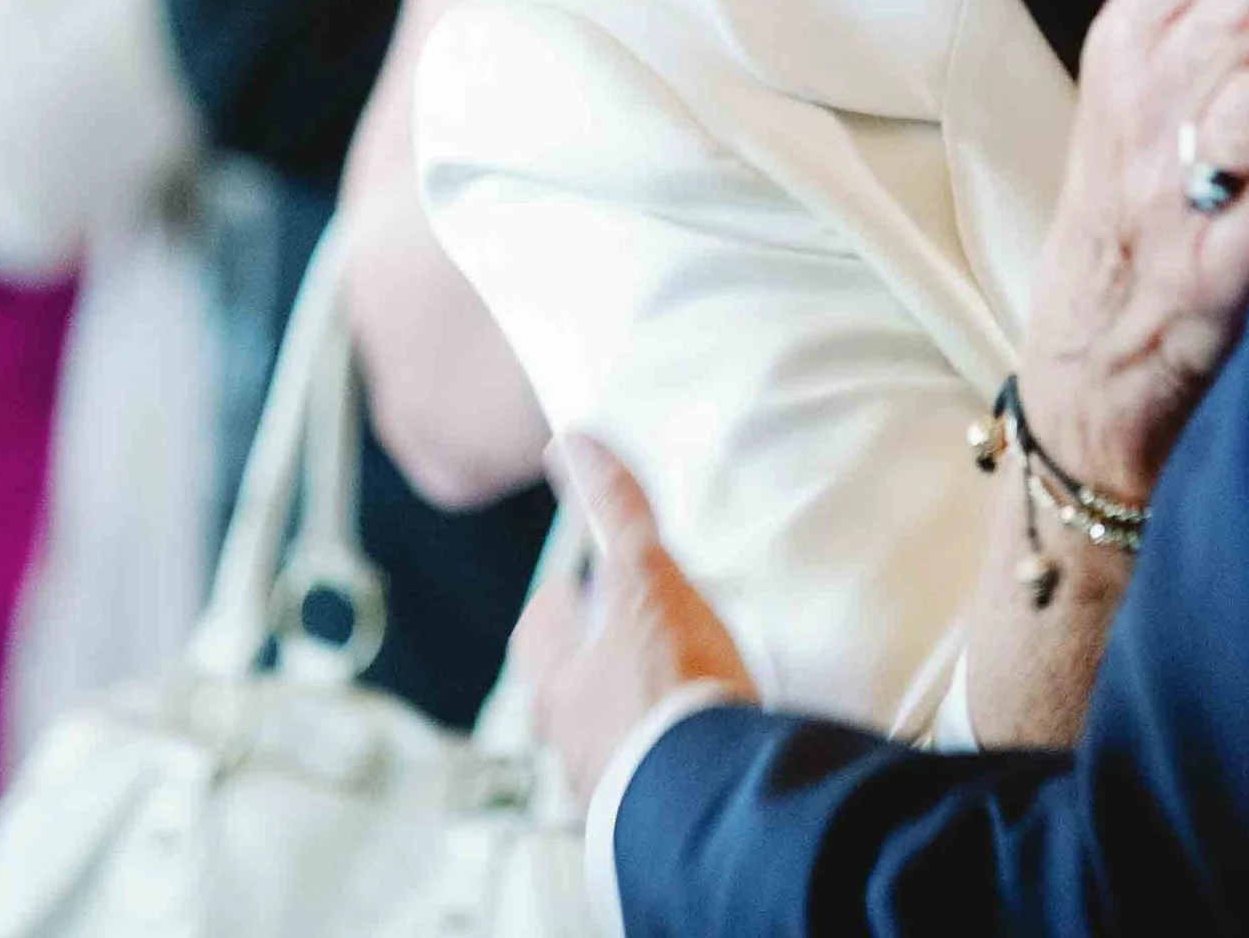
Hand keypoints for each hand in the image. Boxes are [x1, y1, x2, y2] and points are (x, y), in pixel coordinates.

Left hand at [514, 436, 756, 803]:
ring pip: (606, 726)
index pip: (540, 626)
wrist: (709, 797)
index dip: (562, 598)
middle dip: (597, 654)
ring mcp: (608, 774)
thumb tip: (573, 443)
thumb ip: (613, 512)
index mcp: (558, 680)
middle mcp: (570, 733)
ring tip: (678, 680)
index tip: (585, 580)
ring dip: (631, 704)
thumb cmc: (667, 688)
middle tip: (638, 628)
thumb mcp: (644, 580)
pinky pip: (648, 765)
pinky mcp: (652, 805)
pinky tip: (702, 731)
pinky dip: (667, 745)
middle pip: (569, 682)